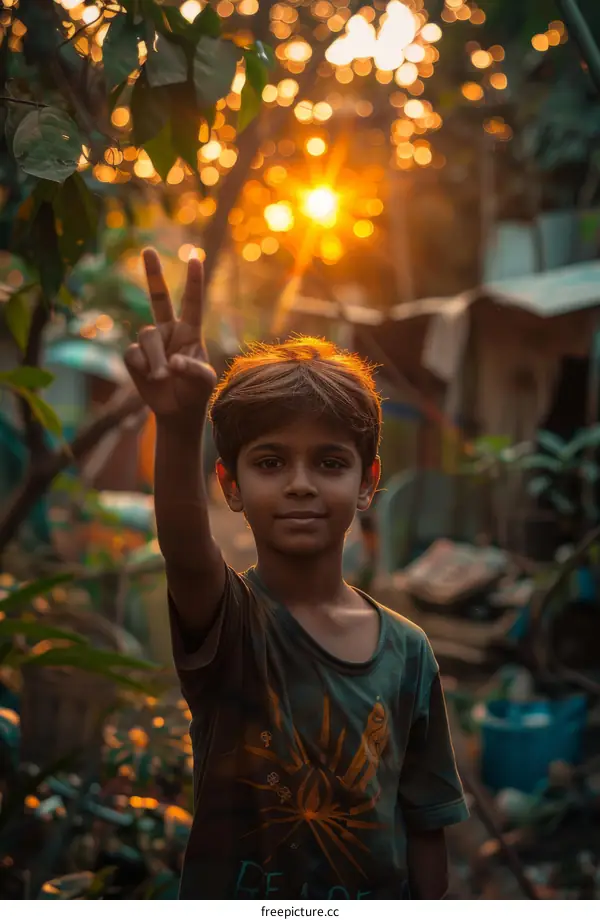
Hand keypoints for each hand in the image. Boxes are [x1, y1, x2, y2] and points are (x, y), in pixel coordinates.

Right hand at [124, 249, 216, 425]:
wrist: (177, 411)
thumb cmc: (195, 392)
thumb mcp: (204, 381)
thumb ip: (192, 369)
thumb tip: (171, 362)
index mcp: (190, 331)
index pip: (192, 302)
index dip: (193, 281)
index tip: (195, 257)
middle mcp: (169, 331)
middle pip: (158, 298)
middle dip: (152, 274)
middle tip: (148, 249)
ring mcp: (150, 343)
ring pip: (146, 336)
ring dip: (156, 359)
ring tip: (163, 377)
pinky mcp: (134, 356)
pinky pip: (133, 354)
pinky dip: (142, 368)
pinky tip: (150, 379)